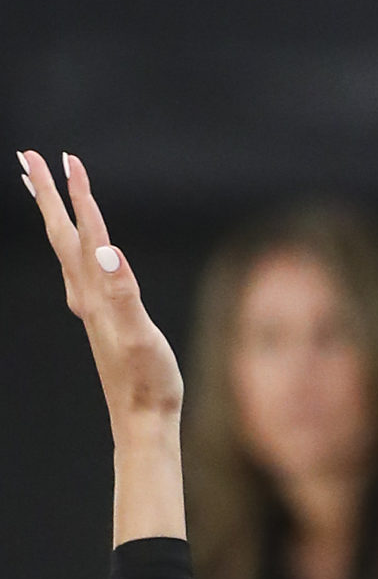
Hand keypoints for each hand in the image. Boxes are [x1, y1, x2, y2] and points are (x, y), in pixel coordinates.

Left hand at [19, 154, 181, 439]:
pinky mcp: (101, 319)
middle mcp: (85, 296)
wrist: (142, 421)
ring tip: (42, 193)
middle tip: (30, 158)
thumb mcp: (140, 334)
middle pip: (60, 234)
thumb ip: (123, 292)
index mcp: (95, 293)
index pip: (85, 233)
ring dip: (54, 217)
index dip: (76, 194)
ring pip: (64, 250)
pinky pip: (79, 270)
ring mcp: (91, 308)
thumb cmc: (147, 381)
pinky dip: (73, 247)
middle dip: (45, 194)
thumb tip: (107, 251)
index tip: (67, 158)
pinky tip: (80, 253)